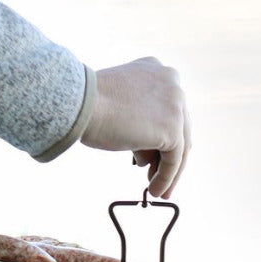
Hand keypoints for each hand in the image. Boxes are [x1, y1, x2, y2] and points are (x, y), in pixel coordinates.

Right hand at [80, 57, 190, 198]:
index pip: (169, 110)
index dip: (163, 136)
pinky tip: (155, 191)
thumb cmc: (89, 107)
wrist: (80, 105)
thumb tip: (148, 151)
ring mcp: (175, 104)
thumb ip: (139, 118)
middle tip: (156, 176)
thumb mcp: (120, 104)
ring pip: (180, 146)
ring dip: (169, 172)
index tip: (155, 157)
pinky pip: (174, 160)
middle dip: (168, 157)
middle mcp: (171, 82)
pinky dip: (166, 178)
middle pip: (179, 128)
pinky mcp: (173, 128)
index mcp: (156, 70)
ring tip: (157, 190)